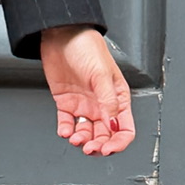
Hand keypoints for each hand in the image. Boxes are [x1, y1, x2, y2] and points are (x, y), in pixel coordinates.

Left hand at [40, 26, 134, 156]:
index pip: (124, 128)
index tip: (108, 149)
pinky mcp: (66, 102)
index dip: (118, 142)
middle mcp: (102, 103)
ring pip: (87, 132)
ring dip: (82, 140)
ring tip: (75, 139)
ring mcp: (84, 104)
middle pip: (105, 135)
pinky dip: (66, 130)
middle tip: (89, 148)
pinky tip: (65, 131)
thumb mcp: (101, 73)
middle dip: (98, 145)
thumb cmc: (86, 46)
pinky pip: (68, 122)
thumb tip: (112, 124)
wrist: (61, 35)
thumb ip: (107, 100)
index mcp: (118, 97)